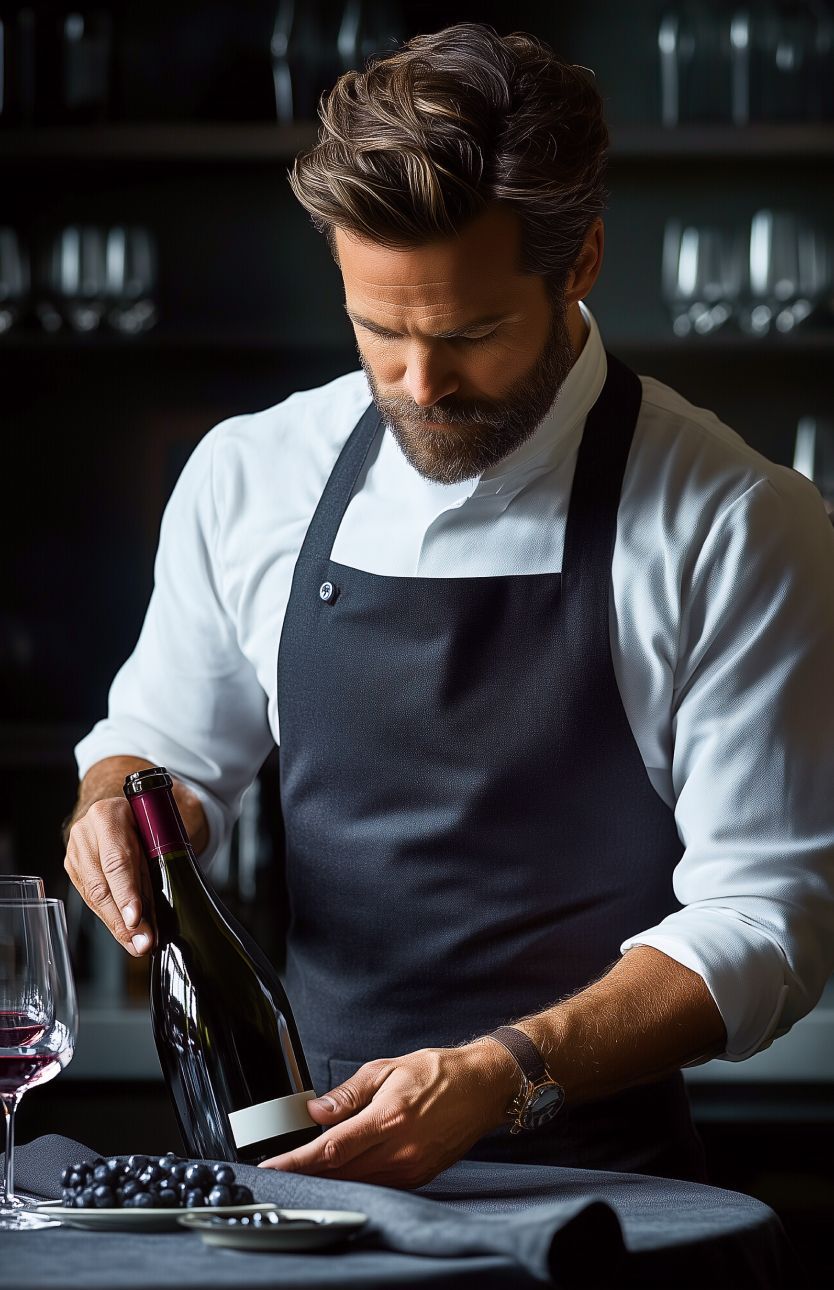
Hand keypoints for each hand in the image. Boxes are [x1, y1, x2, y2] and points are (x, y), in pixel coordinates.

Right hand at [64, 798, 154, 955]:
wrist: (123, 807)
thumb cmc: (145, 818)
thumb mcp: (157, 830)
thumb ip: (160, 860)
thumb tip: (162, 910)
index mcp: (108, 815)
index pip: (117, 860)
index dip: (126, 892)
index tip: (136, 917)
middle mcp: (86, 833)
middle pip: (101, 884)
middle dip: (122, 919)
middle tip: (142, 942)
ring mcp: (75, 851)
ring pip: (93, 895)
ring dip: (116, 924)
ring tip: (136, 943)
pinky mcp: (73, 868)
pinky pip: (91, 898)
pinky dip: (109, 917)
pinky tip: (124, 932)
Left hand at [259, 1041, 519, 1188]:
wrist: (482, 1087)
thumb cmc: (438, 1073)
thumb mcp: (387, 1069)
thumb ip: (348, 1093)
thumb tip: (316, 1111)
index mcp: (388, 1118)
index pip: (330, 1149)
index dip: (297, 1161)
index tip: (272, 1167)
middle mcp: (399, 1150)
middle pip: (339, 1173)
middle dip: (306, 1173)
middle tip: (278, 1169)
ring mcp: (411, 1168)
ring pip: (356, 1182)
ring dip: (328, 1179)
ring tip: (304, 1169)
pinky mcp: (419, 1177)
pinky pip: (377, 1184)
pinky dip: (355, 1179)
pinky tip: (341, 1170)